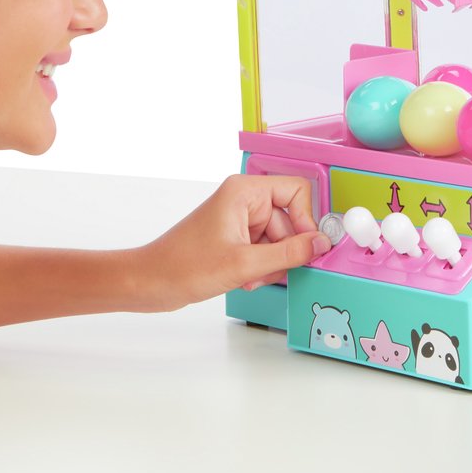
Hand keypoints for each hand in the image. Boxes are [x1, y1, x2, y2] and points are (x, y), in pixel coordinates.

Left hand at [135, 174, 330, 311]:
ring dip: (270, 264)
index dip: (307, 220)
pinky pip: (264, 249)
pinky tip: (242, 278)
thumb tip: (321, 244)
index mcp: (244, 191)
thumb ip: (289, 253)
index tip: (306, 247)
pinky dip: (259, 267)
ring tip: (247, 277)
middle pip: (290, 221)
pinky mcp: (235, 237)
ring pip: (279, 240)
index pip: (297, 190)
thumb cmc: (182, 266)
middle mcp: (243, 200)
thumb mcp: (244, 264)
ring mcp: (239, 219)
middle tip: (265, 270)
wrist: (150, 282)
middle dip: (283, 251)